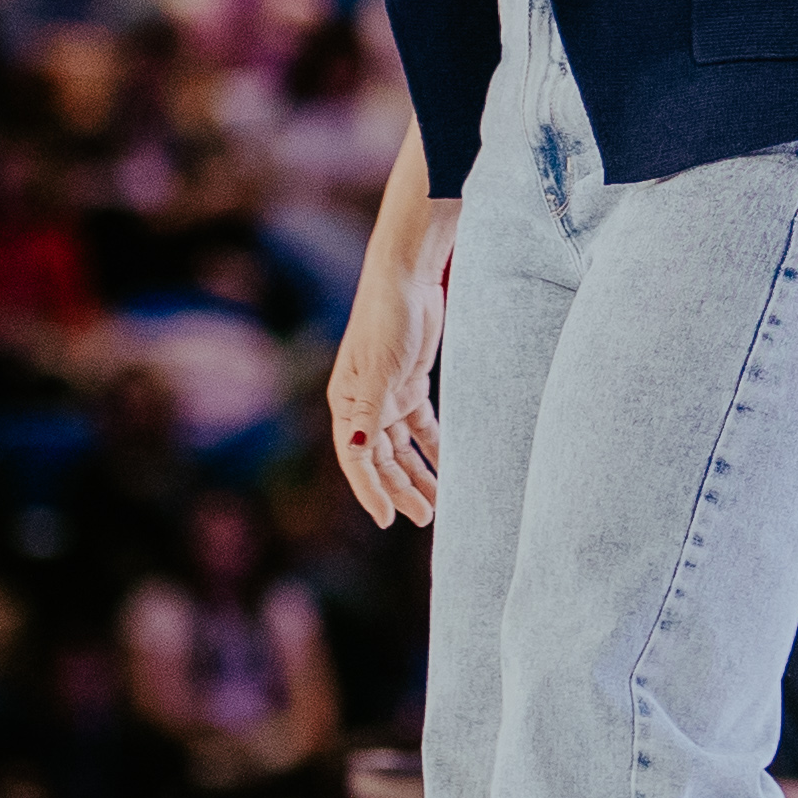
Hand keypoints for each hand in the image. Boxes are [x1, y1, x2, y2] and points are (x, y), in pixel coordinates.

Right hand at [331, 197, 453, 526]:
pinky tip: (450, 468)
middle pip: (382, 459)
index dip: (370, 491)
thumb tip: (359, 452)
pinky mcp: (410, 385)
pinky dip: (433, 448)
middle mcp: (364, 405)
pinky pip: (421, 428)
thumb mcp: (379, 368)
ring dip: (418, 474)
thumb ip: (371, 412)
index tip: (387, 520)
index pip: (356, 459)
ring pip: (403, 448)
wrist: (408, 278)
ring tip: (439, 503)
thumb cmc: (387, 318)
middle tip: (426, 516)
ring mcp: (388, 396)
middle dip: (401, 489)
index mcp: (347, 403)